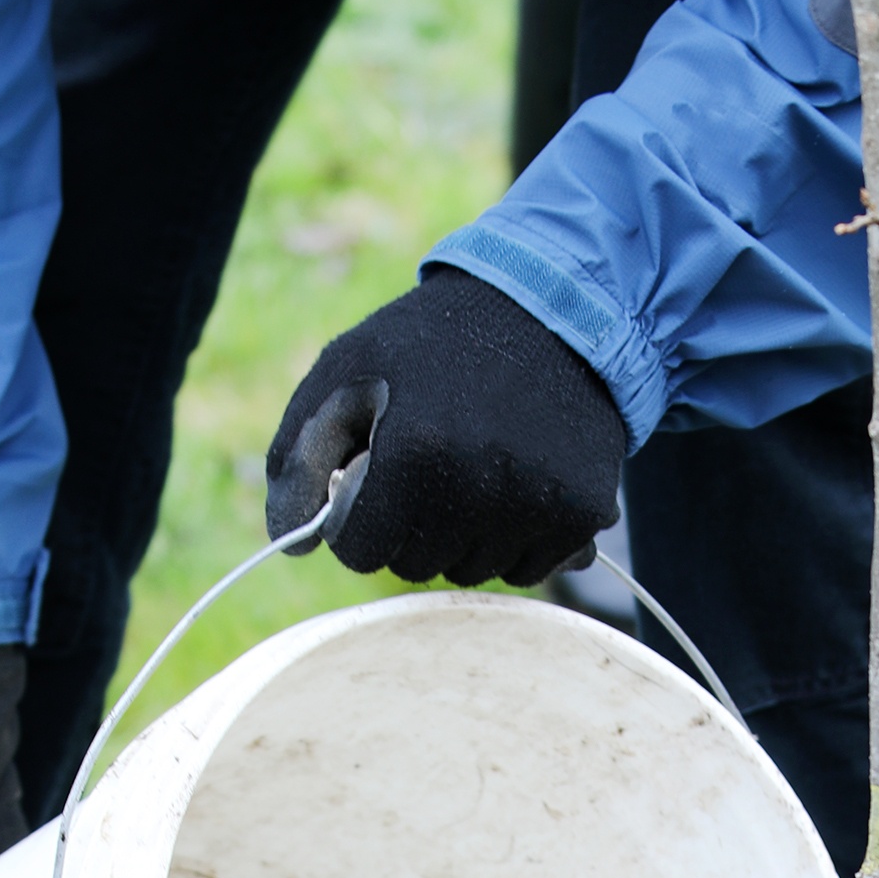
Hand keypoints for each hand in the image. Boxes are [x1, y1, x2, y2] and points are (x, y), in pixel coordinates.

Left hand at [265, 267, 629, 586]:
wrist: (553, 306)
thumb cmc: (430, 343)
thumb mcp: (344, 372)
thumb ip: (297, 460)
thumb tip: (294, 545)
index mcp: (413, 452)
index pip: (359, 552)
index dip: (359, 514)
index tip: (377, 472)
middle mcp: (481, 486)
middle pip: (413, 566)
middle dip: (407, 525)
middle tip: (430, 459)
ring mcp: (538, 503)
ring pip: (470, 572)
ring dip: (460, 535)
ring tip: (474, 462)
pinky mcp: (584, 513)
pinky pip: (526, 570)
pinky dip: (513, 538)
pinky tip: (515, 478)